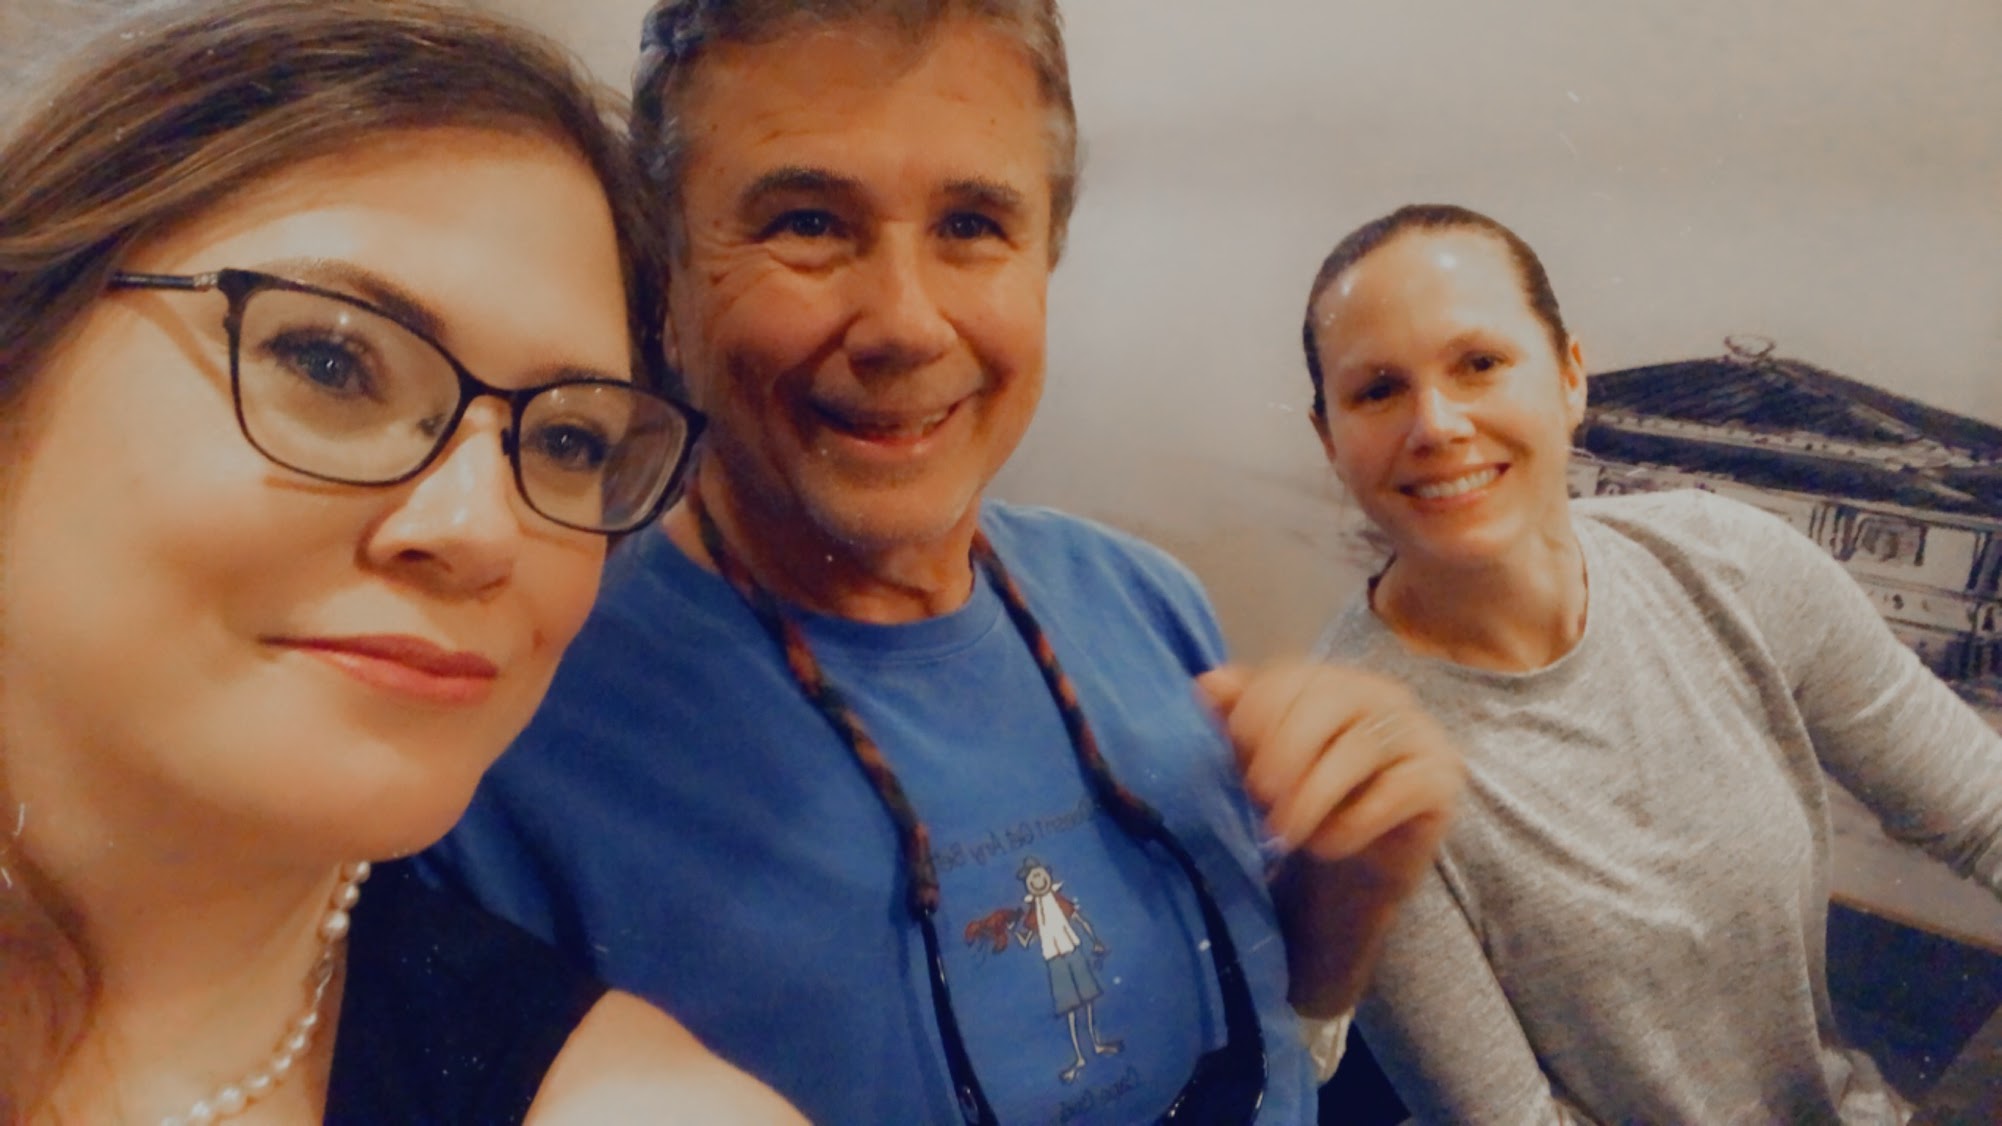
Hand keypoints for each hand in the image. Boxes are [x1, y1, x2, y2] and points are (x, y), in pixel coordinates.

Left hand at [1196, 661, 1462, 889]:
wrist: (1359, 864)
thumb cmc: (1307, 801)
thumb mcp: (1264, 763)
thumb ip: (1238, 721)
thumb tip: (1207, 684)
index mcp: (1333, 681)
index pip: (1293, 677)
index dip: (1259, 712)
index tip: (1236, 756)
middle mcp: (1380, 694)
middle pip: (1329, 702)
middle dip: (1286, 750)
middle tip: (1259, 795)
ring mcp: (1418, 731)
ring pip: (1360, 748)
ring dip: (1313, 794)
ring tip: (1285, 832)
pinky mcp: (1442, 776)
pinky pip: (1400, 788)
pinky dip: (1357, 820)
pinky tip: (1328, 845)